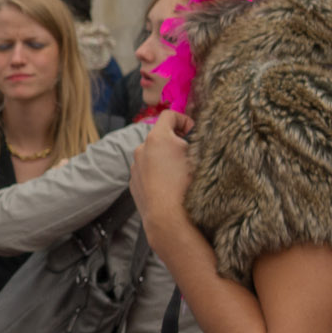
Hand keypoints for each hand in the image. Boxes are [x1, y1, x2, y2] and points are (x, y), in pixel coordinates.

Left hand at [130, 110, 194, 236]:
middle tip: (190, 157)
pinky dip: (157, 174)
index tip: (193, 134)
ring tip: (180, 175)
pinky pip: (147, 171)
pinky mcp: (133, 182)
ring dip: (165, 159)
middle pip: (161, 136)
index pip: (169, 115)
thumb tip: (194, 136)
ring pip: (153, 155)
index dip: (184, 120)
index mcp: (157, 138)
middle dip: (176, 142)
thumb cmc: (186, 187)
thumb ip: (195, 141)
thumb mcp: (198, 157)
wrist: (167, 218)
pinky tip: (169, 187)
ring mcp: (135, 166)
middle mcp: (141, 149)